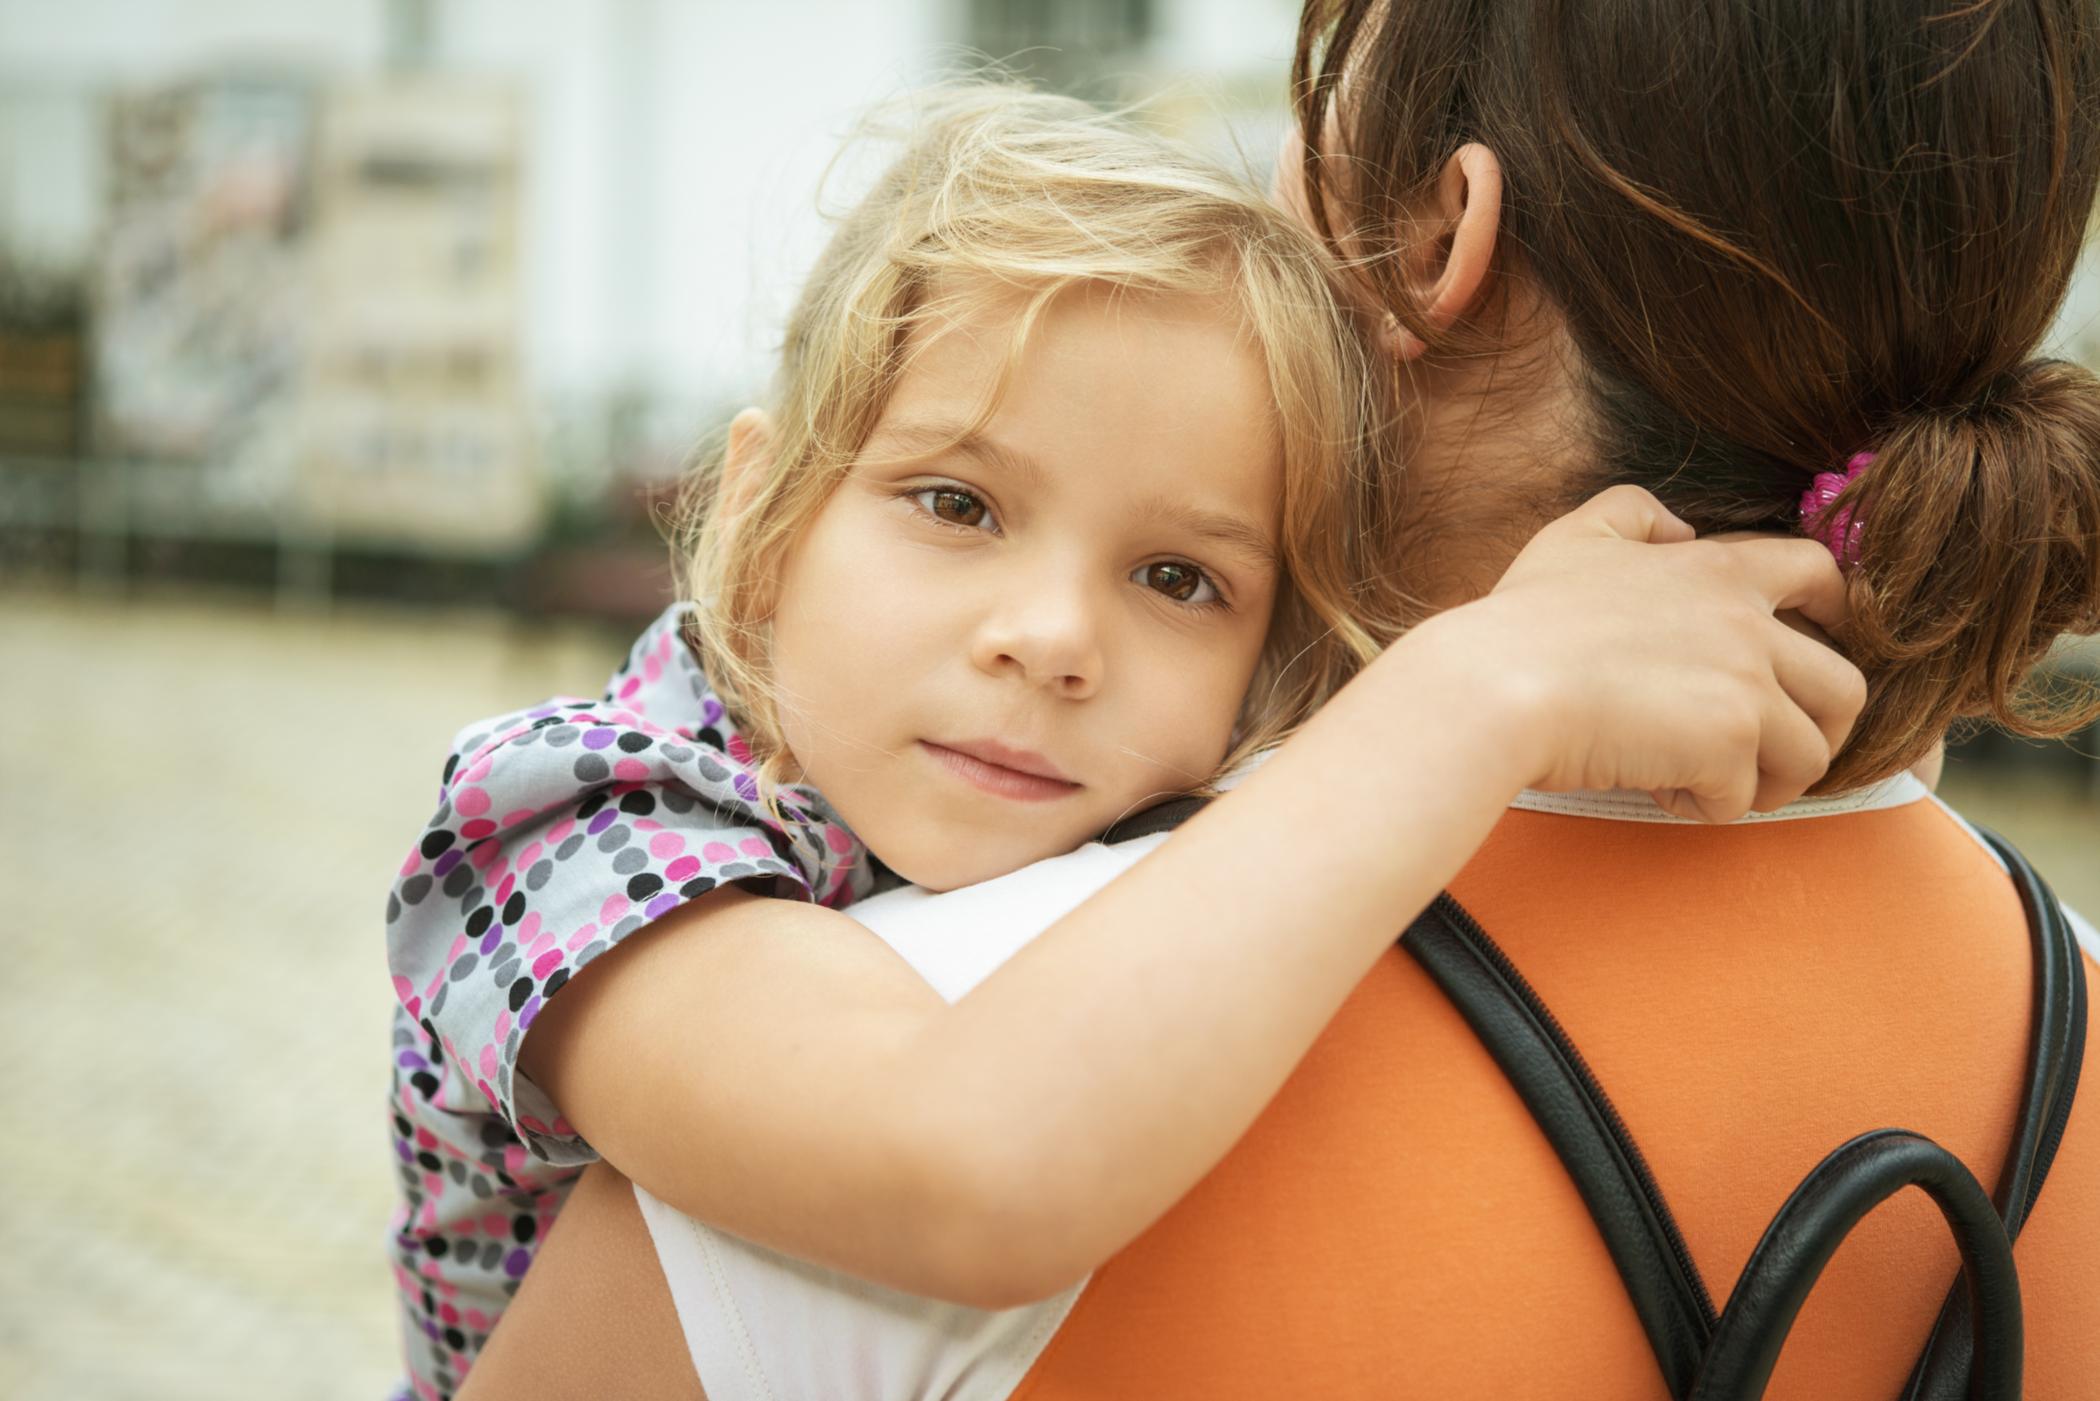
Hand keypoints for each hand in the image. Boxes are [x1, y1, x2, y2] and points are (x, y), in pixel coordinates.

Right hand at [1413, 485, 1866, 822]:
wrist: (1497, 685)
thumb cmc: (1522, 619)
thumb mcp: (1575, 536)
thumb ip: (1636, 512)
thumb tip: (1680, 529)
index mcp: (1718, 570)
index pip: (1819, 574)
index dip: (1837, 612)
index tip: (1823, 642)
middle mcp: (1747, 624)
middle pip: (1845, 685)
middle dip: (1823, 728)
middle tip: (1775, 752)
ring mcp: (1746, 686)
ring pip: (1811, 752)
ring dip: (1770, 779)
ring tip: (1716, 784)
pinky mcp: (1727, 745)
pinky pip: (1745, 797)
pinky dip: (1708, 806)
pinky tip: (1661, 792)